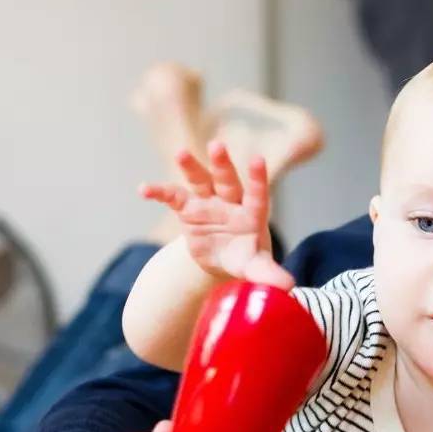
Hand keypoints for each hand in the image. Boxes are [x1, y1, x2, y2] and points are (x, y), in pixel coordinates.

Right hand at [140, 140, 292, 289]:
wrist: (221, 258)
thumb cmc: (244, 258)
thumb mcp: (255, 267)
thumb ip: (269, 273)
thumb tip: (288, 286)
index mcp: (252, 213)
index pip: (257, 193)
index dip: (257, 178)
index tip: (257, 160)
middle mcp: (230, 201)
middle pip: (227, 180)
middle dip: (222, 163)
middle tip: (217, 145)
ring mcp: (207, 202)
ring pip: (200, 179)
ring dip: (190, 167)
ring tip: (181, 153)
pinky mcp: (187, 208)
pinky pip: (172, 196)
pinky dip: (159, 191)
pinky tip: (144, 189)